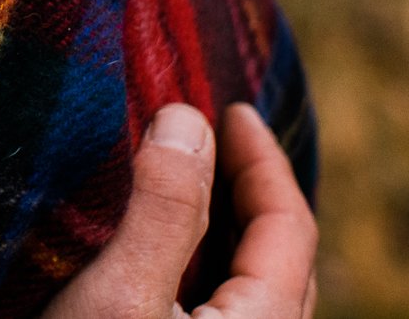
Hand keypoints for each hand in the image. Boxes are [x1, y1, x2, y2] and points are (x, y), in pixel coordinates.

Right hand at [42, 102, 318, 318]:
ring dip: (228, 227)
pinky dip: (206, 260)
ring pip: (251, 286)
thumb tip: (186, 119)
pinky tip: (167, 248)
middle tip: (220, 135)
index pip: (288, 227)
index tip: (233, 110)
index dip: (263, 160)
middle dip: (252, 189)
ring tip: (194, 180)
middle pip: (281, 257)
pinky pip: (222, 306)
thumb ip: (164, 209)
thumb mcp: (120, 290)